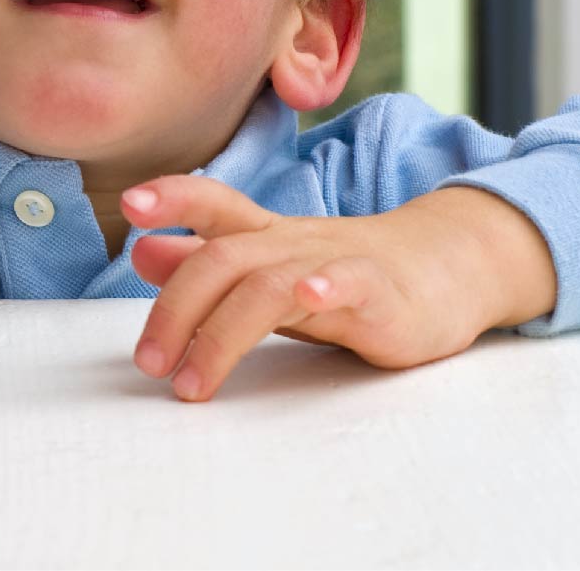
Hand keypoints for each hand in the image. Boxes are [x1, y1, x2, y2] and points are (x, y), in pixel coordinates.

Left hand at [124, 175, 556, 401]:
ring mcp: (336, 265)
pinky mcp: (381, 295)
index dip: (173, 198)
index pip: (214, 204)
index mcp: (266, 236)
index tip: (130, 207)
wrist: (448, 268)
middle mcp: (293, 244)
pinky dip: (329, 286)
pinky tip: (312, 298)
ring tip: (192, 381)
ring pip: (270, 283)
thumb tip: (142, 250)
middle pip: (224, 259)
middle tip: (148, 363)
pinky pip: (352, 283)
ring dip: (223, 332)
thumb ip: (210, 261)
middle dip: (176, 309)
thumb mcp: (272, 266)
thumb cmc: (348, 274)